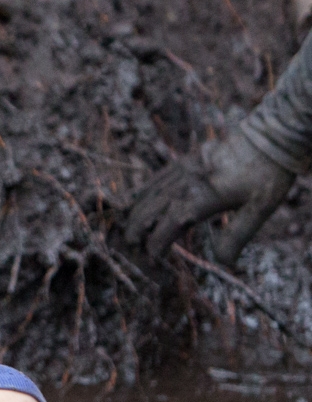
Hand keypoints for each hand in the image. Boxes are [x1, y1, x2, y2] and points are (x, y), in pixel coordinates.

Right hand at [125, 131, 293, 265]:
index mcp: (202, 198)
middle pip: (149, 211)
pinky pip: (155, 180)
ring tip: (131, 231)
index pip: (167, 227)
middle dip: (137, 232)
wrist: (271, 136)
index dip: (156, 246)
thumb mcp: (260, 208)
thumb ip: (237, 236)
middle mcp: (187, 184)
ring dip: (136, 215)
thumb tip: (222, 264)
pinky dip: (142, 194)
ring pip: (148, 195)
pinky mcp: (184, 161)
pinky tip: (136, 203)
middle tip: (133, 248)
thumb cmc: (269, 174)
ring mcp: (183, 170)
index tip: (154, 260)